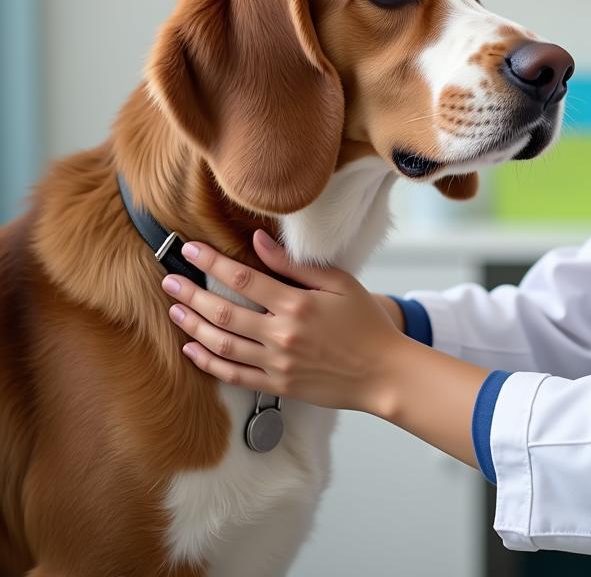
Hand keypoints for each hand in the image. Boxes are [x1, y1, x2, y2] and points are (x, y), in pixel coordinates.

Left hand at [160, 229, 402, 412]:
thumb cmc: (366, 323)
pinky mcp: (277, 386)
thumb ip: (295, 265)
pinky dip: (208, 363)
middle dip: (191, 294)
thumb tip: (259, 242)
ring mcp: (277, 364)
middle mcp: (281, 335)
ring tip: (174, 310)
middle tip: (169, 280)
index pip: (243, 279)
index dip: (212, 263)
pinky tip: (192, 349)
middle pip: (223, 312)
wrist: (383, 373)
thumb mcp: (339, 283)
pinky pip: (233, 375)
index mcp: (297, 305)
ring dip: (193, 326)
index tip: (190, 249)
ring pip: (222, 345)